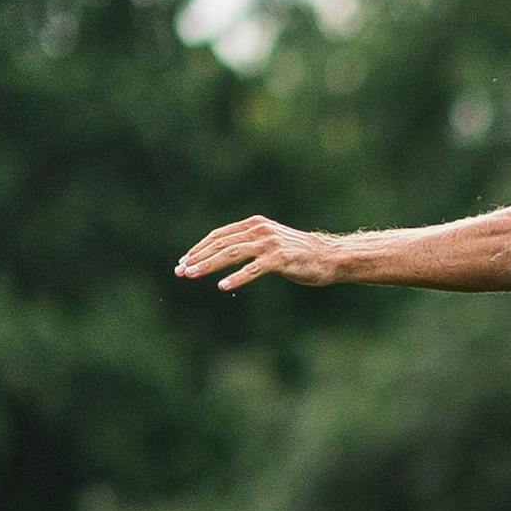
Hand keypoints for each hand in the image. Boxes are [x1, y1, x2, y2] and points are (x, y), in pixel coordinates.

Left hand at [175, 217, 337, 291]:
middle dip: (198, 257)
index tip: (184, 261)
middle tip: (181, 270)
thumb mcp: (270, 244)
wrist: (329, 258)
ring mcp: (269, 244)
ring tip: (192, 275)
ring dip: (209, 265)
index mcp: (254, 224)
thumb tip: (224, 255)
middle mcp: (259, 230)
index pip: (219, 235)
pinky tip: (222, 286)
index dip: (200, 248)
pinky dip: (236, 278)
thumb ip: (249, 245)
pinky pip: (253, 270)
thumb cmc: (299, 255)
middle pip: (221, 243)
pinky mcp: (279, 259)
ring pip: (231, 253)